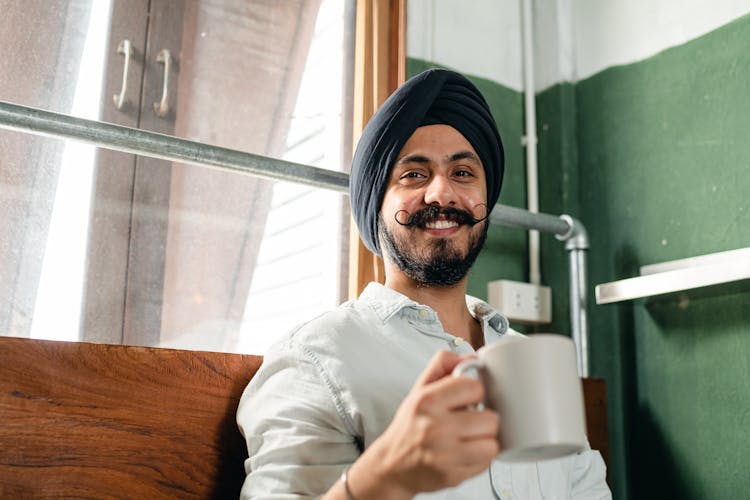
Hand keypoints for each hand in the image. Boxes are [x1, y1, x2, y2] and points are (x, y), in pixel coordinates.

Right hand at [345, 350, 499, 498]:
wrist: (391, 464)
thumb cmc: (409, 426)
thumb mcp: (419, 389)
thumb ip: (443, 366)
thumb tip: (471, 357)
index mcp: (427, 401)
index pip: (474, 388)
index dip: (475, 392)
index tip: (468, 398)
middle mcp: (435, 427)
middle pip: (490, 419)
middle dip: (484, 419)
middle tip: (471, 421)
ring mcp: (444, 455)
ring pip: (492, 444)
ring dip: (485, 441)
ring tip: (471, 438)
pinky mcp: (452, 475)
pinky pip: (486, 464)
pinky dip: (480, 459)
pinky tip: (466, 453)